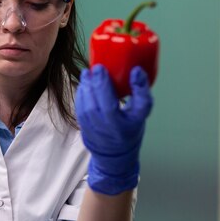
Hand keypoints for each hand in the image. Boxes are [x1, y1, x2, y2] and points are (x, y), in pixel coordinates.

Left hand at [75, 65, 152, 194]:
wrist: (113, 153)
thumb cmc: (128, 127)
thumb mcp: (139, 113)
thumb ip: (139, 93)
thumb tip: (136, 70)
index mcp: (129, 124)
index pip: (138, 106)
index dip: (139, 89)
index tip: (135, 71)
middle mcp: (113, 129)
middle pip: (105, 106)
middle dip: (100, 84)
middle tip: (99, 67)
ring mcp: (97, 129)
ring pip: (89, 107)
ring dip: (88, 87)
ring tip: (89, 72)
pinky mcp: (84, 127)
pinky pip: (80, 108)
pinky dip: (81, 94)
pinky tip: (84, 83)